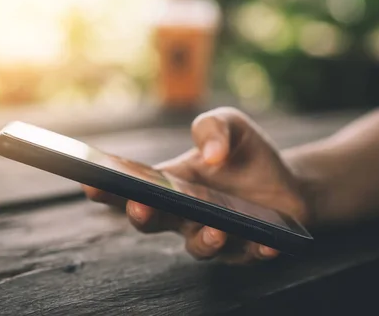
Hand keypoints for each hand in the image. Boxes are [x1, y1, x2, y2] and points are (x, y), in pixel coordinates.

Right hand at [82, 107, 309, 263]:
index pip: (131, 188)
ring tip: (215, 228)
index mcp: (171, 184)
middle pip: (154, 222)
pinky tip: (267, 244)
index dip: (108, 188)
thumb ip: (212, 126)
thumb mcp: (230, 124)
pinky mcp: (245, 249)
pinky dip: (256, 250)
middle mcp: (184, 215)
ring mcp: (212, 234)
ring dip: (203, 240)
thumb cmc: (245, 154)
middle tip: (141, 206)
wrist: (287, 181)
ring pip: (197, 246)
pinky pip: (248, 254)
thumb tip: (210, 155)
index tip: (91, 182)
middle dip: (142, 216)